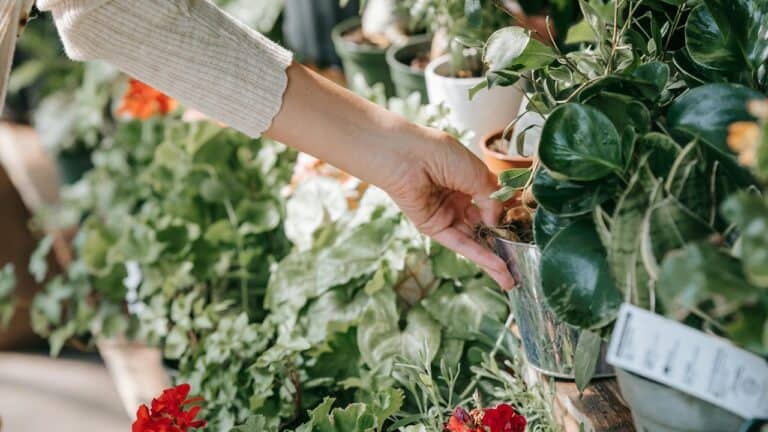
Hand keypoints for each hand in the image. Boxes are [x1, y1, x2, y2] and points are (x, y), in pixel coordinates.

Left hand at [384, 131, 515, 289]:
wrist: (406, 157)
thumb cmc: (439, 154)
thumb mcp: (477, 174)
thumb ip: (491, 200)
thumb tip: (496, 221)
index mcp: (468, 179)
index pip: (492, 202)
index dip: (507, 216)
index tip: (525, 230)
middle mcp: (457, 198)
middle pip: (483, 227)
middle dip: (501, 246)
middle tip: (520, 264)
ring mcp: (446, 214)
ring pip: (473, 240)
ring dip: (492, 259)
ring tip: (511, 278)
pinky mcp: (433, 227)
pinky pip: (459, 243)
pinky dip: (478, 255)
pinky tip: (497, 266)